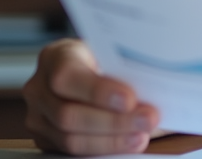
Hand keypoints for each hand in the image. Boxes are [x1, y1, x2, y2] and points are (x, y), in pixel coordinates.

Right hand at [23, 38, 160, 154]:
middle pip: (68, 114)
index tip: (130, 98)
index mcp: (55, 57)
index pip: (67, 75)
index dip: (98, 91)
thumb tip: (162, 86)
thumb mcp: (113, 52)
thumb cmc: (105, 59)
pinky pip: (71, 152)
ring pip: (70, 139)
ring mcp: (38, 116)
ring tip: (142, 135)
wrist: (90, 70)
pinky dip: (104, 149)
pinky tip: (127, 143)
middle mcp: (39, 87)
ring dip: (111, 140)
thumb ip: (129, 67)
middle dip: (113, 121)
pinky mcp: (45, 139)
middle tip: (148, 119)